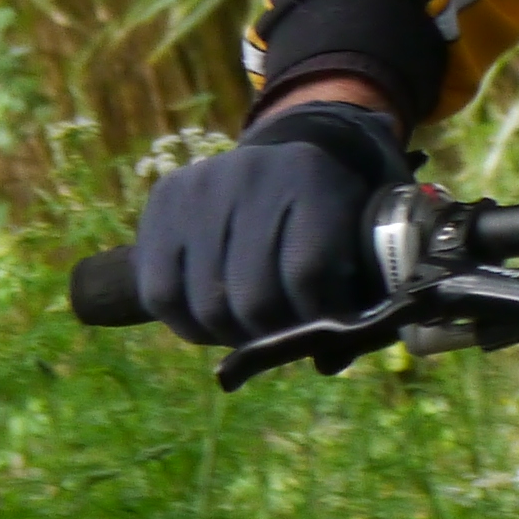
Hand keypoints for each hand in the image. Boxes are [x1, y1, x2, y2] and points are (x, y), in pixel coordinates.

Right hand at [138, 99, 410, 345]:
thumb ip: (353, 293)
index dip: (318, 321)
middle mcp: (253, 173)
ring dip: (230, 336)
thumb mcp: (356, 237)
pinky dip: (187, 324)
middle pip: (253, 299)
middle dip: (271, 337)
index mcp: (312, 178)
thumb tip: (327, 361)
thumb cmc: (328, 212)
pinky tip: (211, 321)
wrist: (284, 157)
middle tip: (281, 338)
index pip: (308, 274)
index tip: (327, 336)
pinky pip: (162, 294)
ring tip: (248, 330)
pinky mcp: (164, 200)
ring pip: (207, 306)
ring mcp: (201, 185)